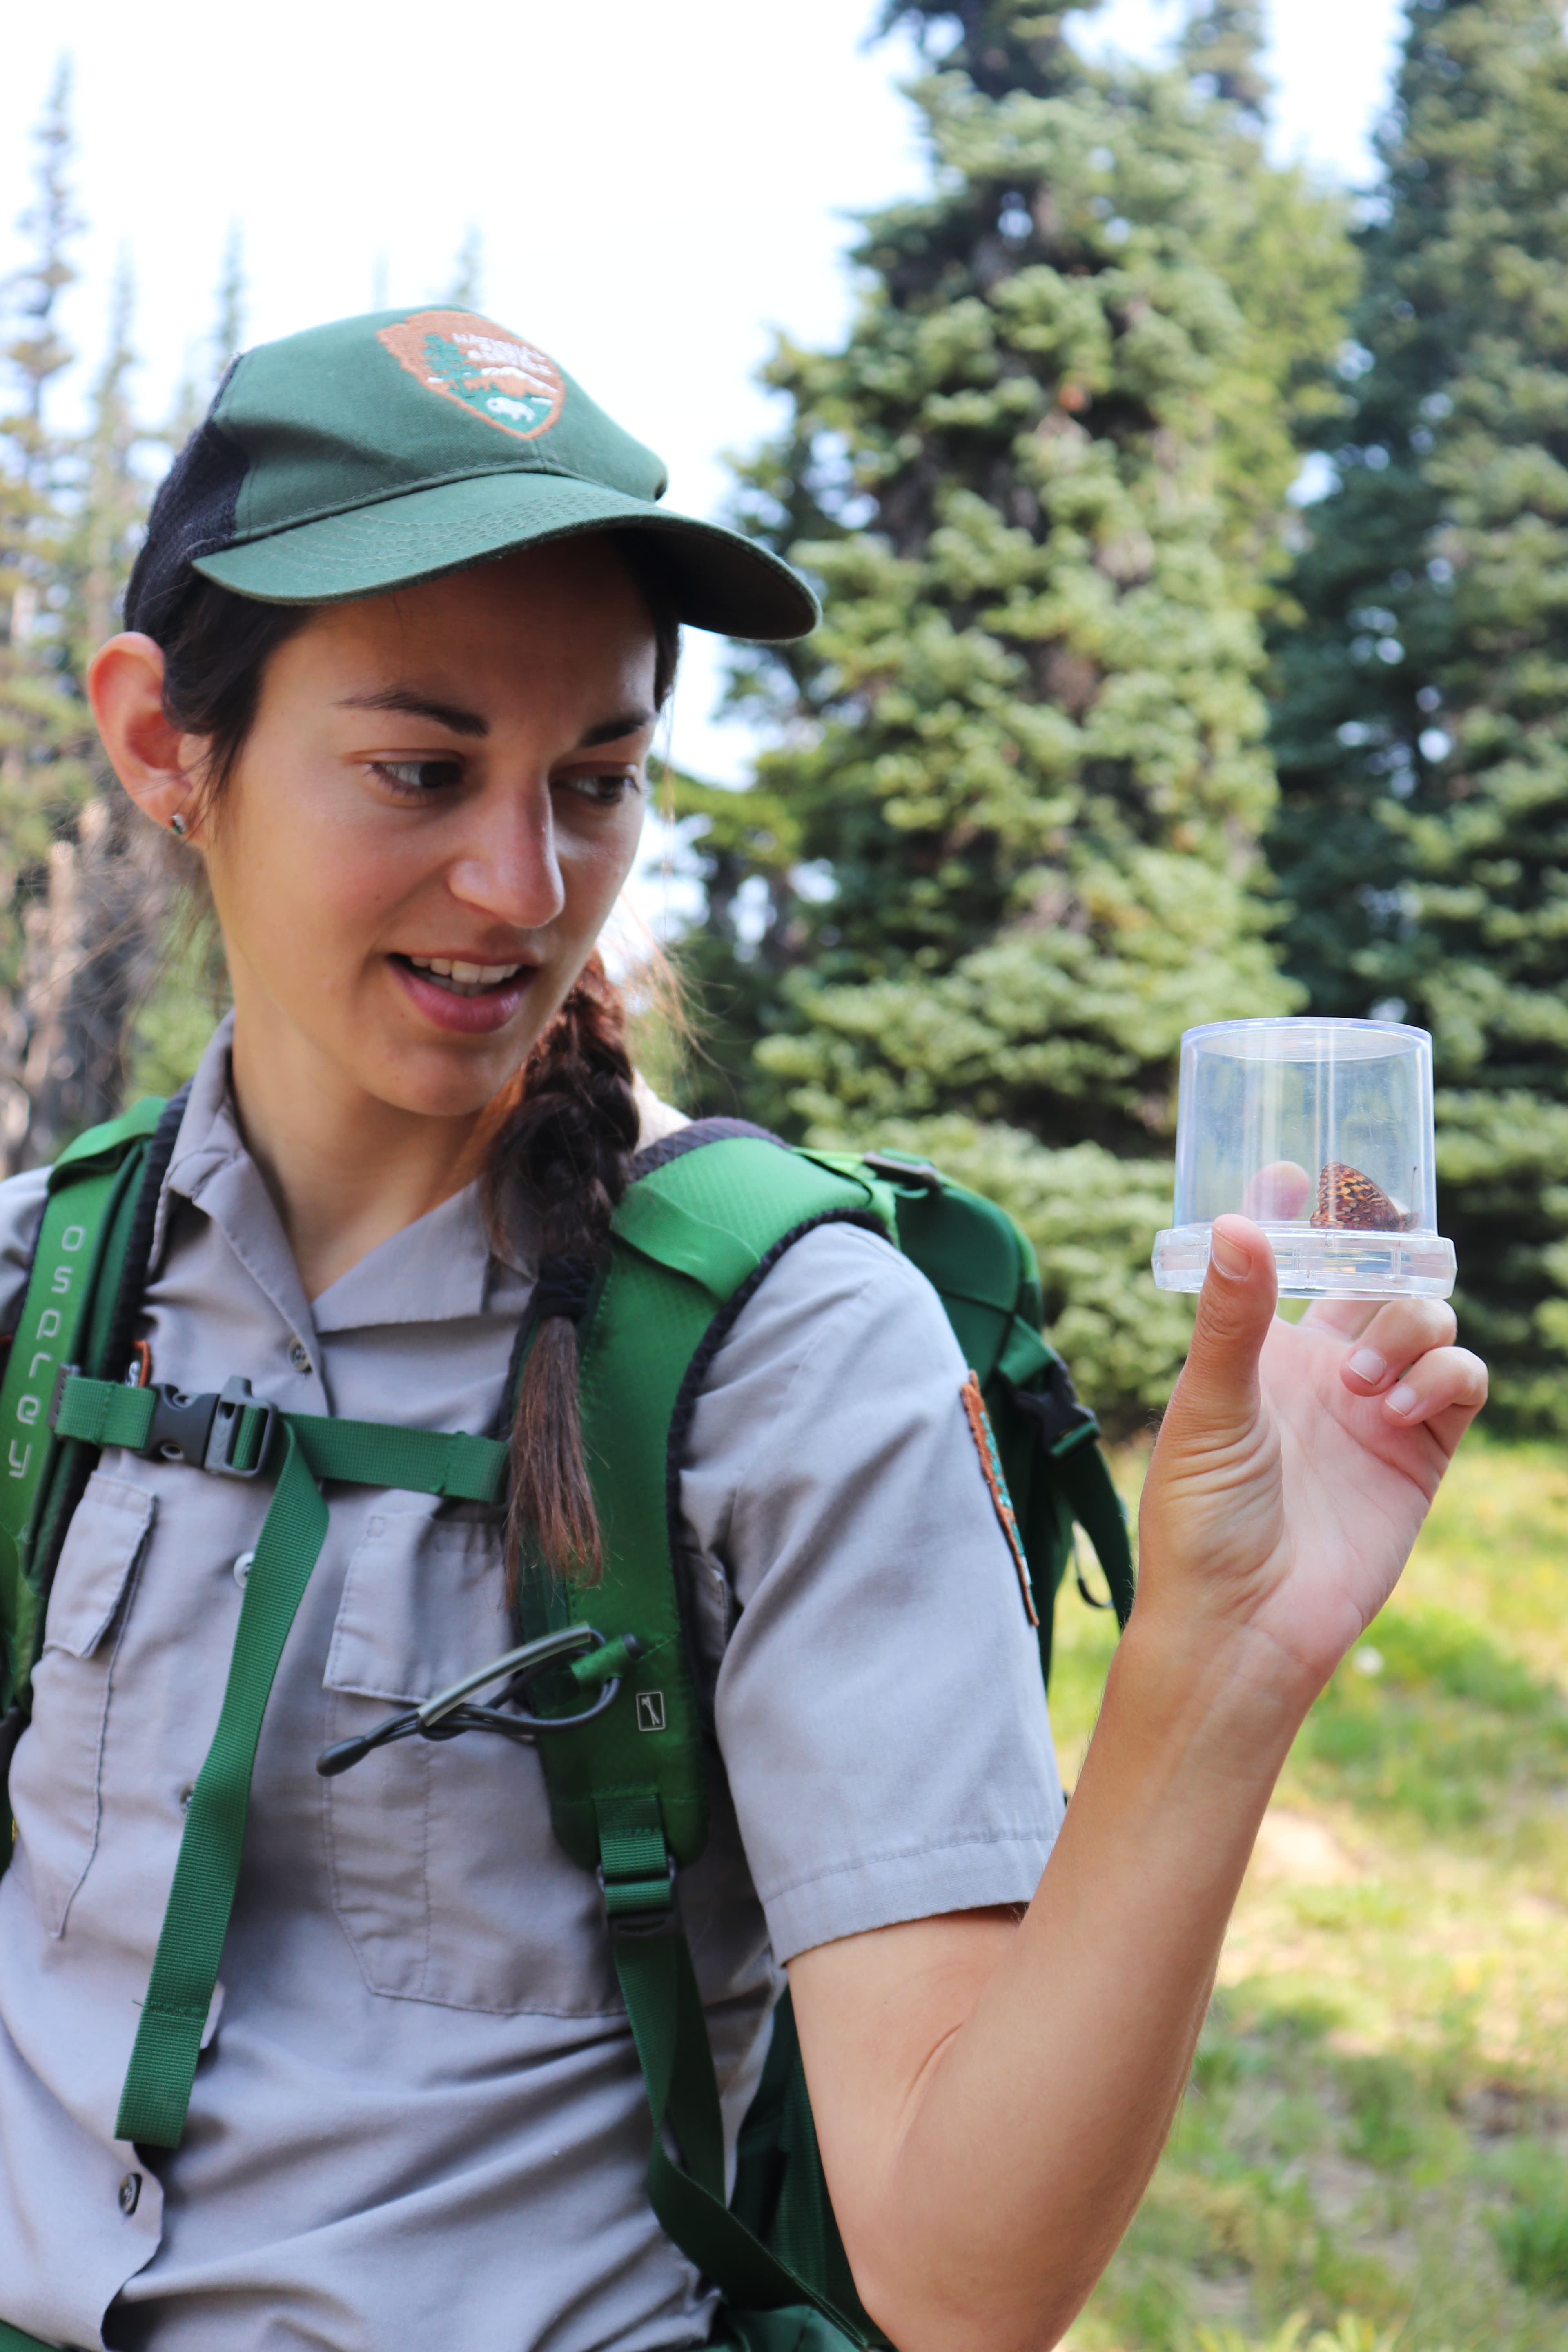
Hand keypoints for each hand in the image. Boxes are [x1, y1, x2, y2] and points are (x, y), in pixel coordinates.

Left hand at [1137, 1215, 1486, 1695]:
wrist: (1242, 1622)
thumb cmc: (1200, 1520)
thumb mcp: (1207, 1407)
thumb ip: (1230, 1318)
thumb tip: (1236, 1223)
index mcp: (1259, 1349)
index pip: (1286, 1259)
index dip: (1297, 1212)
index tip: (1297, 1174)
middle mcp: (1320, 1367)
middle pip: (1377, 1276)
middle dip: (1387, 1252)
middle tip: (1383, 1244)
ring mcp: (1375, 1407)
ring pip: (1426, 1320)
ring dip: (1408, 1330)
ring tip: (1359, 1385)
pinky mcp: (1420, 1453)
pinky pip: (1462, 1382)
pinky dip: (1443, 1376)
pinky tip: (1393, 1409)